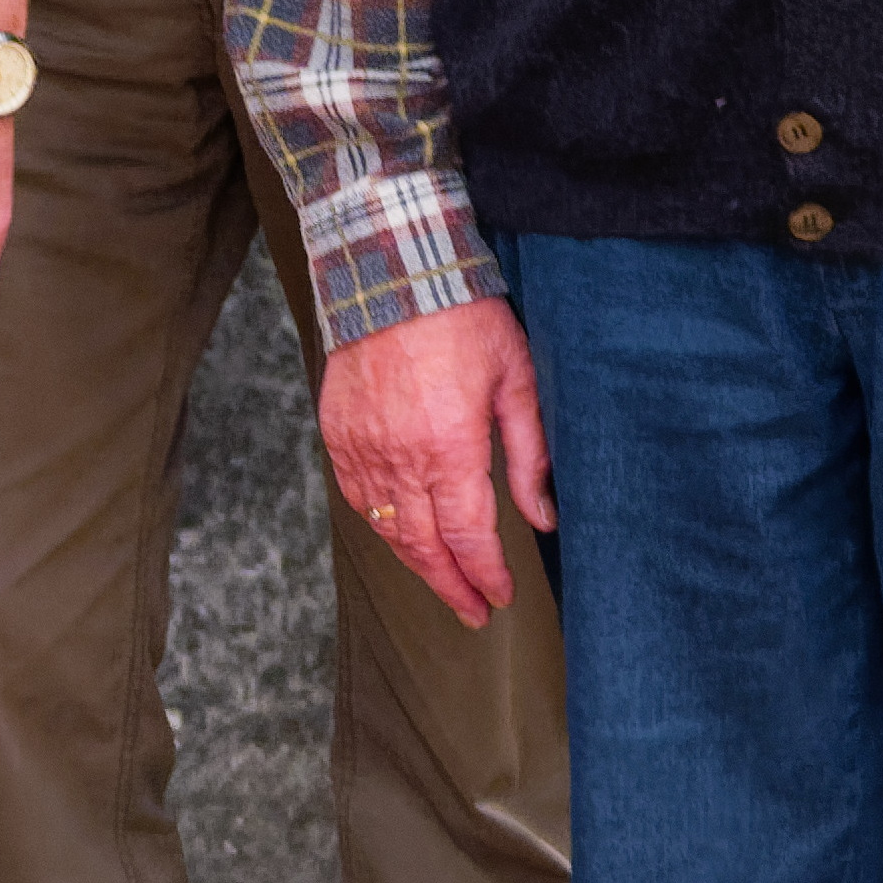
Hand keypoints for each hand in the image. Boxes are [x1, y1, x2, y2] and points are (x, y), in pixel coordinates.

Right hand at [320, 293, 553, 628]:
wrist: (392, 270)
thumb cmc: (462, 318)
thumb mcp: (516, 380)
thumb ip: (529, 456)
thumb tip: (544, 517)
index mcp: (449, 447)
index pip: (468, 538)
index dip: (486, 576)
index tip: (500, 597)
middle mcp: (400, 457)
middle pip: (425, 547)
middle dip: (452, 587)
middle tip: (473, 611)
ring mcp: (363, 447)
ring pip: (387, 529)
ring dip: (416, 562)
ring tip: (442, 578)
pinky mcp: (337, 432)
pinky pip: (357, 497)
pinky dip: (380, 525)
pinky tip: (400, 532)